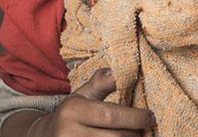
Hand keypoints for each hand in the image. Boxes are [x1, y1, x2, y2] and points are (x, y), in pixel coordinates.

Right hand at [31, 68, 154, 135]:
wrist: (46, 136)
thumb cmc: (72, 113)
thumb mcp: (83, 94)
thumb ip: (103, 82)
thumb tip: (123, 68)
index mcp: (73, 111)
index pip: (111, 115)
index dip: (136, 117)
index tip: (151, 117)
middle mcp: (69, 133)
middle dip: (135, 134)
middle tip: (145, 129)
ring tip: (136, 135)